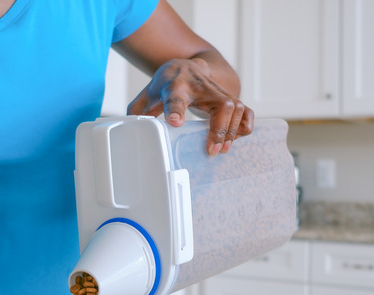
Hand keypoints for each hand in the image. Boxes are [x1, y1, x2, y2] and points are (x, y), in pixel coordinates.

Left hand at [127, 57, 253, 156]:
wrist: (186, 65)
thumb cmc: (166, 84)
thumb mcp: (148, 95)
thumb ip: (137, 112)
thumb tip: (127, 132)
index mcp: (176, 85)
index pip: (176, 97)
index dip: (176, 110)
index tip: (175, 122)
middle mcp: (201, 87)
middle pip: (219, 104)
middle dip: (218, 128)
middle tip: (211, 150)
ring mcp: (219, 91)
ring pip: (235, 108)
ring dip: (231, 131)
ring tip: (220, 149)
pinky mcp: (230, 97)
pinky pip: (246, 111)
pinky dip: (245, 125)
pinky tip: (238, 138)